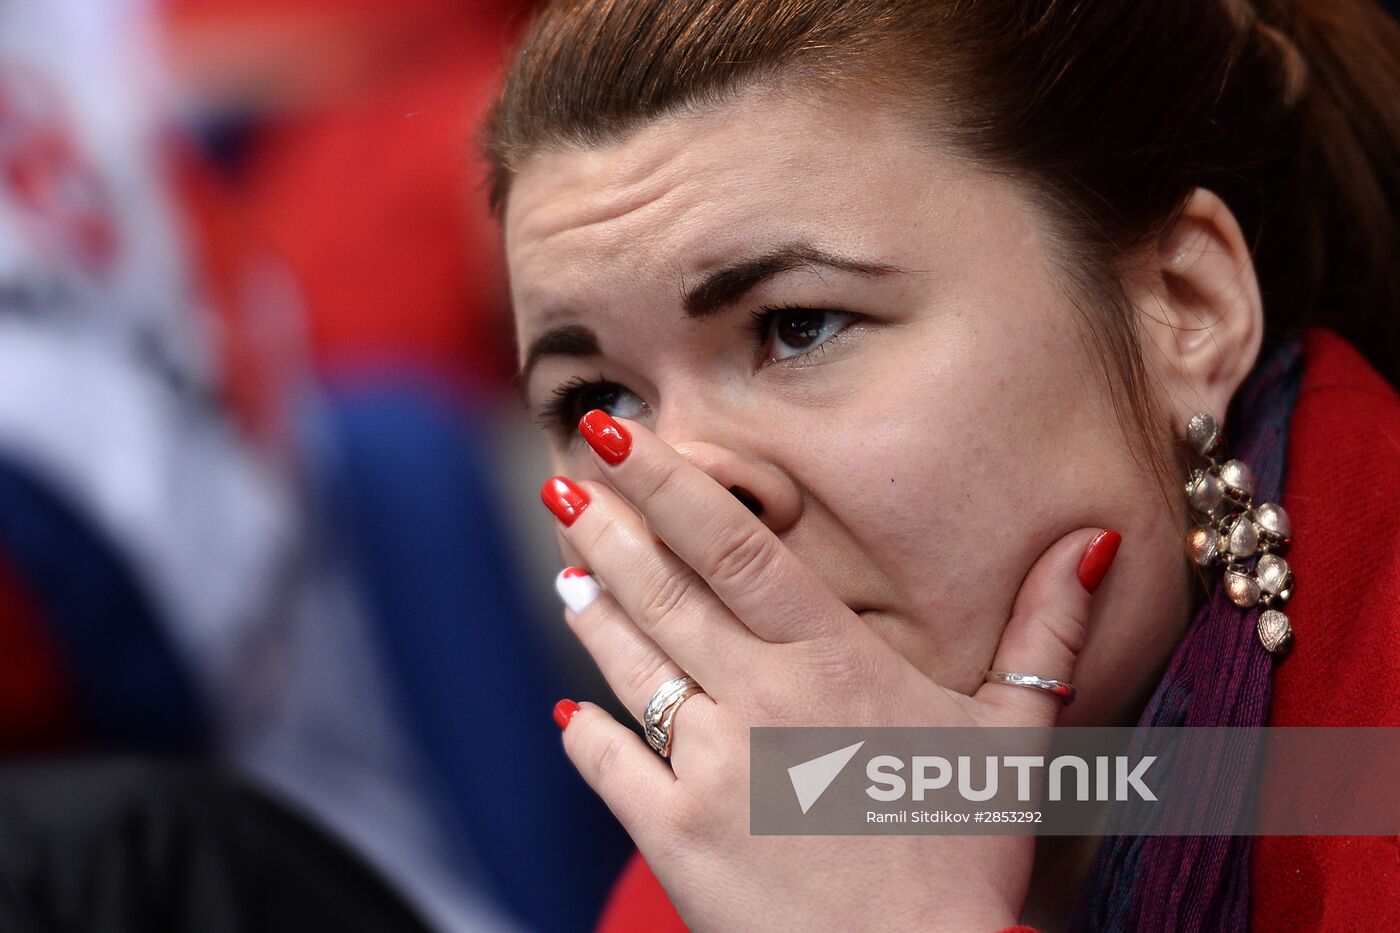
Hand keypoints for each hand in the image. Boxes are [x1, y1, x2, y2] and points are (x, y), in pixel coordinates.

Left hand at [541, 409, 1119, 932]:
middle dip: (606, 527)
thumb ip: (1045, 632)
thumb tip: (1089, 540)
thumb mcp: (1015, 737)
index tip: (613, 432)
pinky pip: (606, 762)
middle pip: (663, 591)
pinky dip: (583, 728)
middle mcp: (757, 700)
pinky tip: (571, 703)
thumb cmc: (963, 855)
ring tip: (567, 568)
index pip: (734, 545)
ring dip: (591, 610)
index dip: (667, 481)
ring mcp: (705, 767)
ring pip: (628, 665)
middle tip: (562, 480)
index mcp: (832, 662)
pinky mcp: (671, 834)